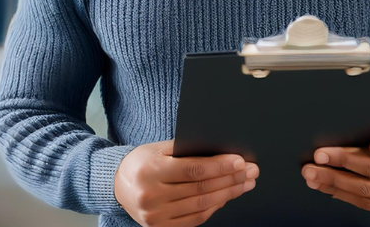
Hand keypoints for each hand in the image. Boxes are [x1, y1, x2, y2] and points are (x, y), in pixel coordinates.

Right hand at [115, 141, 258, 226]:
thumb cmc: (142, 163)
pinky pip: (195, 219)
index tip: (240, 162)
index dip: (220, 167)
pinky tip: (226, 197)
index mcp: (150, 171)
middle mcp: (152, 195)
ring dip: (228, 194)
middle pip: (201, 189)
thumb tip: (221, 152)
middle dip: (231, 180)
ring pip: (202, 205)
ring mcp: (156, 215)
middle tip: (251, 172)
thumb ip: (185, 150)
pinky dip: (214, 208)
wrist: (118, 185)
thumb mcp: (158, 150)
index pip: (193, 170)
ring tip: (245, 184)